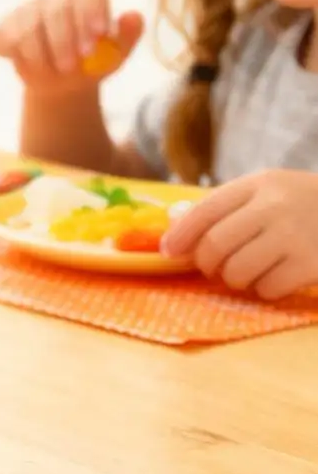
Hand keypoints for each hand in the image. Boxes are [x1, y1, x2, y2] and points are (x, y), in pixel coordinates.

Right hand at [0, 0, 143, 94]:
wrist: (61, 82)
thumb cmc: (92, 63)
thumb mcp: (115, 54)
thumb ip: (127, 36)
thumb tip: (133, 16)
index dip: (93, 11)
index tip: (98, 36)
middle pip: (57, 9)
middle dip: (64, 40)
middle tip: (71, 67)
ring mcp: (28, 10)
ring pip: (29, 27)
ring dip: (40, 54)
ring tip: (52, 74)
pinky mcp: (6, 27)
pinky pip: (6, 39)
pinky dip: (16, 57)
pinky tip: (29, 68)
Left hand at [161, 169, 317, 300]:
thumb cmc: (303, 205)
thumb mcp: (267, 191)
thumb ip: (224, 207)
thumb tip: (172, 230)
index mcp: (260, 184)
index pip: (205, 211)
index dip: (180, 235)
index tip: (169, 252)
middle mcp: (275, 206)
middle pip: (214, 246)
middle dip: (206, 264)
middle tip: (215, 267)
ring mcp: (295, 235)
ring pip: (237, 272)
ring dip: (235, 279)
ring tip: (249, 271)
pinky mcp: (311, 264)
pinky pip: (267, 288)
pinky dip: (265, 289)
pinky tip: (277, 277)